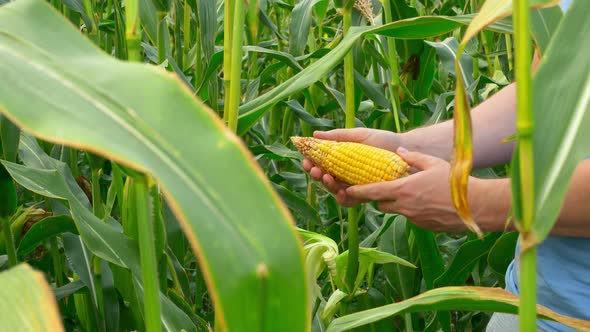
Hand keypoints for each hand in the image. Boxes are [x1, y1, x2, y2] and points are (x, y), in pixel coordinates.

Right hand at [302, 128, 403, 200]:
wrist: (407, 152)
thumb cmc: (384, 141)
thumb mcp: (359, 135)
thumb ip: (338, 136)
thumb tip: (315, 134)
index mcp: (342, 159)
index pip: (321, 163)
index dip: (311, 163)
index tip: (305, 160)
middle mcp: (346, 174)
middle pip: (325, 178)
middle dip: (316, 175)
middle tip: (314, 170)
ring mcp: (355, 186)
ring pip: (335, 190)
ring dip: (327, 186)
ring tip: (326, 178)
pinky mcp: (366, 195)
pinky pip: (351, 201)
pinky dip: (344, 198)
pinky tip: (341, 192)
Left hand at [343, 147, 478, 232]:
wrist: (476, 206)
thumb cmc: (455, 182)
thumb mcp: (433, 164)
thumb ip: (413, 157)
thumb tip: (401, 151)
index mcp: (403, 189)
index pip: (373, 192)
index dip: (358, 192)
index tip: (347, 190)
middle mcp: (405, 207)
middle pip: (382, 204)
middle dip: (381, 198)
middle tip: (388, 189)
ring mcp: (414, 219)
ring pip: (398, 212)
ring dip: (400, 205)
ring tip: (415, 195)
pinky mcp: (424, 227)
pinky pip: (413, 218)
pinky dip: (415, 211)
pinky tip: (430, 204)